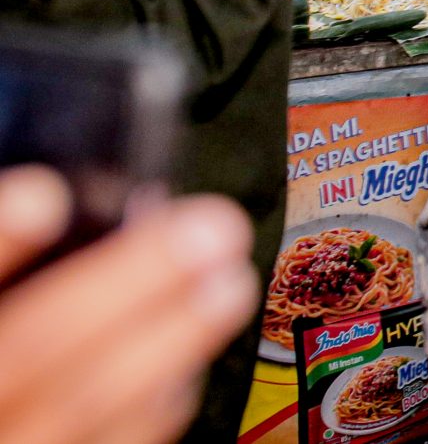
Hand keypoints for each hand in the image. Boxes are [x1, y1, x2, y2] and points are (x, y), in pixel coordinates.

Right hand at [0, 169, 258, 443]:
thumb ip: (5, 266)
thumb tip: (56, 197)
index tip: (44, 196)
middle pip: (31, 349)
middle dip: (126, 283)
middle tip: (208, 230)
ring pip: (86, 406)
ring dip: (170, 342)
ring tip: (226, 285)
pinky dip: (154, 408)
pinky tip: (189, 365)